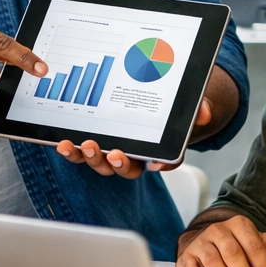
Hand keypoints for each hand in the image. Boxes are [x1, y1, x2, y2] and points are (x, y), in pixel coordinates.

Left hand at [54, 98, 211, 179]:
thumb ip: (196, 107)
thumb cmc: (169, 105)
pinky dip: (71, 151)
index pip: (167, 161)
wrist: (150, 98)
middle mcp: (136, 155)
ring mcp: (112, 151)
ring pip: (102, 164)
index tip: (156, 164)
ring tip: (85, 146)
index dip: (163, 165)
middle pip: (128, 168)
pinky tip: (62, 144)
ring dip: (92, 159)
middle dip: (119, 164)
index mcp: (161, 149)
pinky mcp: (93, 145)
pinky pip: (81, 152)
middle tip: (114, 154)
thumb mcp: (186, 102)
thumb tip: (203, 112)